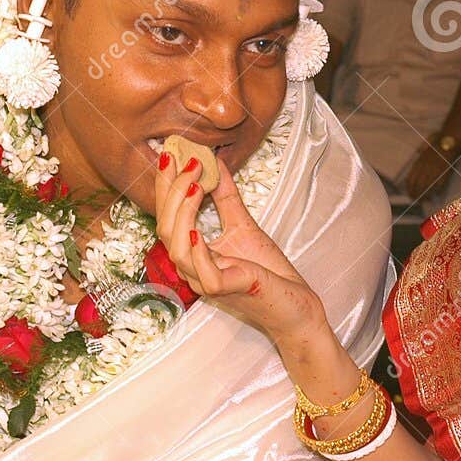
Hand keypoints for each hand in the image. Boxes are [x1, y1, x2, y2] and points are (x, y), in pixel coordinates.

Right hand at [154, 150, 325, 346]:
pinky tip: (197, 228)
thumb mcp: (244, 224)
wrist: (295, 305)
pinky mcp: (225, 291)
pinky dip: (196, 249)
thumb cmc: (269, 271)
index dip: (166, 188)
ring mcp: (206, 282)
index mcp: (193, 254)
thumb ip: (227, 196)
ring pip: (177, 248)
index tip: (170, 156)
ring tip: (194, 184)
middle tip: (185, 162)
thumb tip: (216, 162)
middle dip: (171, 193)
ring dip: (183, 212)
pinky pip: (201, 271)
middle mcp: (193, 269)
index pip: (168, 219)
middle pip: (166, 230)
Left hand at [403, 144, 455, 202]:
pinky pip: (437, 185)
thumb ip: (421, 153)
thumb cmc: (438, 142)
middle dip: (415, 194)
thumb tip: (417, 153)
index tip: (409, 193)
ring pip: (426, 186)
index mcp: (419, 162)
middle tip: (414, 199)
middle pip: (417, 184)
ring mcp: (434, 170)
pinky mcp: (443, 173)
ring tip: (422, 200)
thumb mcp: (426, 147)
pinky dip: (434, 191)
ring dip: (423, 195)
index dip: (409, 188)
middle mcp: (425, 167)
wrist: (450, 140)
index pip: (411, 178)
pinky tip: (433, 195)